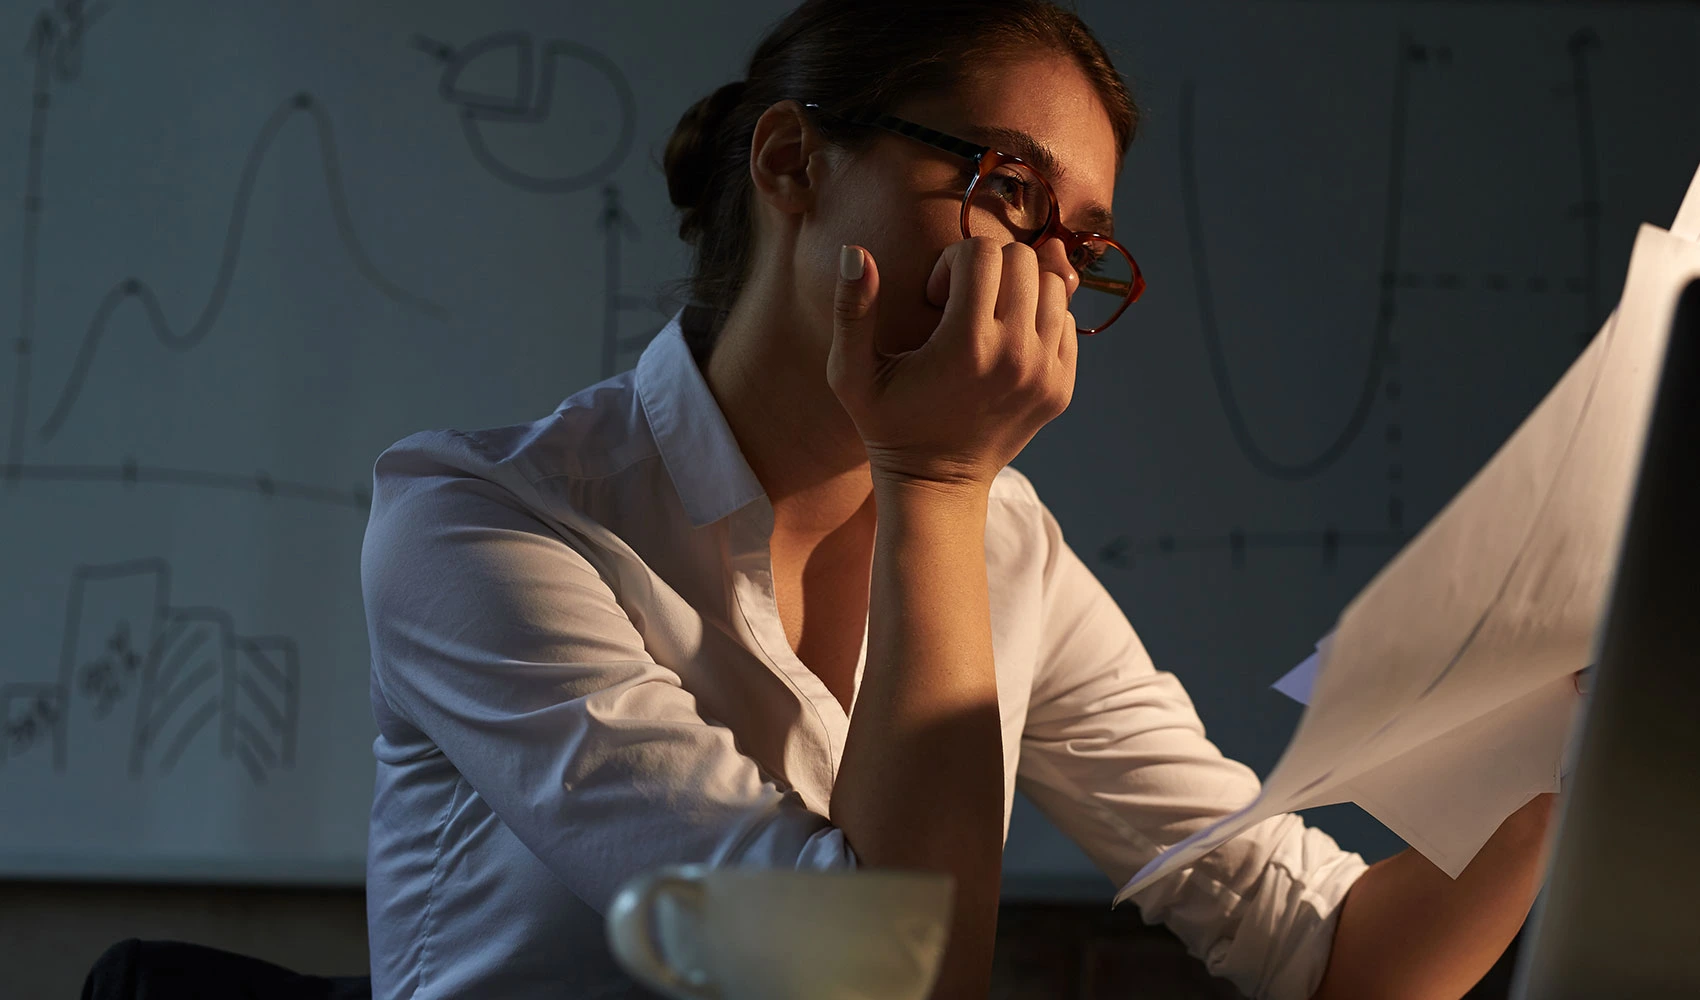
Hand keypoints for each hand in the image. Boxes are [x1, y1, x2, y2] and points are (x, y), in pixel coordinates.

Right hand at [826, 237, 1078, 491]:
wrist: (936, 485)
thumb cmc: (888, 425)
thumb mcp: (852, 374)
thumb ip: (851, 310)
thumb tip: (854, 252)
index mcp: (967, 344)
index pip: (982, 252)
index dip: (951, 262)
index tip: (936, 298)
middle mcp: (1015, 355)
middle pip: (1022, 260)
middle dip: (988, 268)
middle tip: (962, 303)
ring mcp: (1045, 373)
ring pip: (1053, 286)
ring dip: (1018, 290)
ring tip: (988, 319)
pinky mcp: (1061, 387)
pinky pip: (1066, 322)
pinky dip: (1039, 320)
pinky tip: (1006, 344)